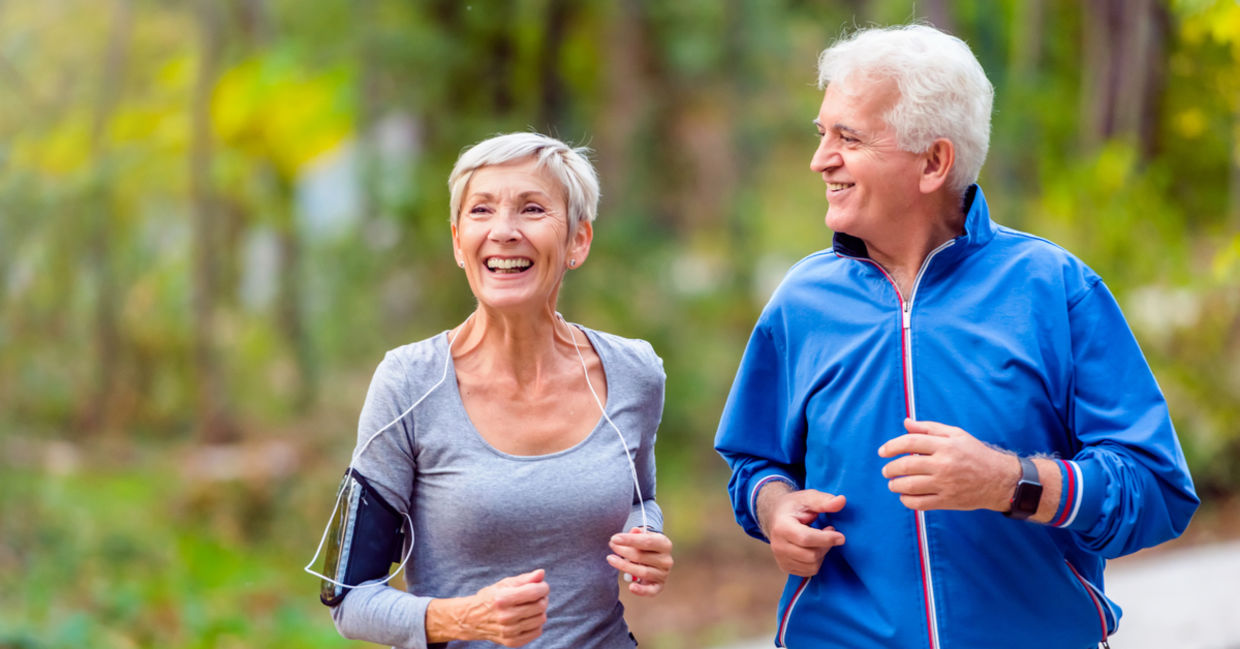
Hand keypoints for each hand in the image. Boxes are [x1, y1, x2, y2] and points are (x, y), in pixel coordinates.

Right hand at [427, 569, 548, 646]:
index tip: (542, 586)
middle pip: (540, 606)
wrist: (472, 620)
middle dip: (543, 598)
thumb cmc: (491, 598)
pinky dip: (536, 623)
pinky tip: (528, 618)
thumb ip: (524, 579)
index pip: (534, 592)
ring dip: (540, 611)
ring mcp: (509, 632)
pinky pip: (537, 632)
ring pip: (541, 619)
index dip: (543, 587)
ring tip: (532, 606)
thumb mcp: (504, 584)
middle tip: (537, 596)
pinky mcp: (512, 642)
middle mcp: (505, 617)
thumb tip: (541, 573)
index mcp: (502, 599)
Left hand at [607, 527, 672, 595]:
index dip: (629, 540)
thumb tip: (634, 530)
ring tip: (610, 559)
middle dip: (623, 551)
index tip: (614, 538)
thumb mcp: (643, 536)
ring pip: (642, 572)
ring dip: (624, 566)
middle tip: (611, 546)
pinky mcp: (659, 586)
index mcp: (664, 544)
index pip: (647, 541)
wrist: (654, 558)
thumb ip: (637, 534)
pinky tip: (631, 587)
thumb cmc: (646, 546)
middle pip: (641, 556)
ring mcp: (663, 574)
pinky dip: (641, 590)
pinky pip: (650, 591)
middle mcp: (666, 560)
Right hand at [758, 486, 845, 576]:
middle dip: (826, 545)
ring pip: (812, 566)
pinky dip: (816, 561)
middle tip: (829, 532)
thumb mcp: (808, 498)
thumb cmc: (794, 506)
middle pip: (811, 555)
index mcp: (781, 527)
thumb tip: (842, 500)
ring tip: (820, 540)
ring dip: (822, 554)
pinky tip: (814, 548)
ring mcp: (780, 558)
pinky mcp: (785, 567)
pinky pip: (809, 572)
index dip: (826, 539)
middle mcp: (778, 545)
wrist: (776, 516)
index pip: (806, 539)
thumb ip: (824, 501)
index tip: (841, 537)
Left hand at [878, 418, 1017, 511]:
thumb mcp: (955, 435)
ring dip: (895, 485)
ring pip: (909, 486)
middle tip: (886, 471)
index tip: (882, 452)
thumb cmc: (975, 454)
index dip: (891, 446)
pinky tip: (905, 496)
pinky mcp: (947, 500)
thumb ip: (928, 428)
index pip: (909, 442)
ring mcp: (945, 484)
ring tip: (893, 484)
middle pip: (905, 466)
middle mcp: (944, 464)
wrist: (999, 480)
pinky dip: (907, 501)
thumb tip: (905, 423)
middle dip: (890, 469)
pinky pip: (919, 503)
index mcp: (945, 445)